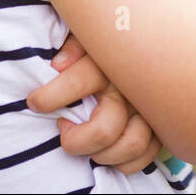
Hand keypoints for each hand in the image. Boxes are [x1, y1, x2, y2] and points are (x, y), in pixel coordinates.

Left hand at [26, 32, 163, 173]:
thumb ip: (73, 44)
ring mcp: (149, 107)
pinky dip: (126, 162)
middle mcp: (131, 87)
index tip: (35, 102)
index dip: (52, 97)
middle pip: (105, 129)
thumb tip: (58, 64)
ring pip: (131, 144)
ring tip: (85, 143)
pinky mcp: (161, 123)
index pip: (80, 81)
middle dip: (76, 141)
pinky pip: (147, 154)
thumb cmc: (106, 39)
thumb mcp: (87, 32)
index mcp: (110, 61)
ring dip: (102, 154)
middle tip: (63, 129)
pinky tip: (106, 152)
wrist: (152, 37)